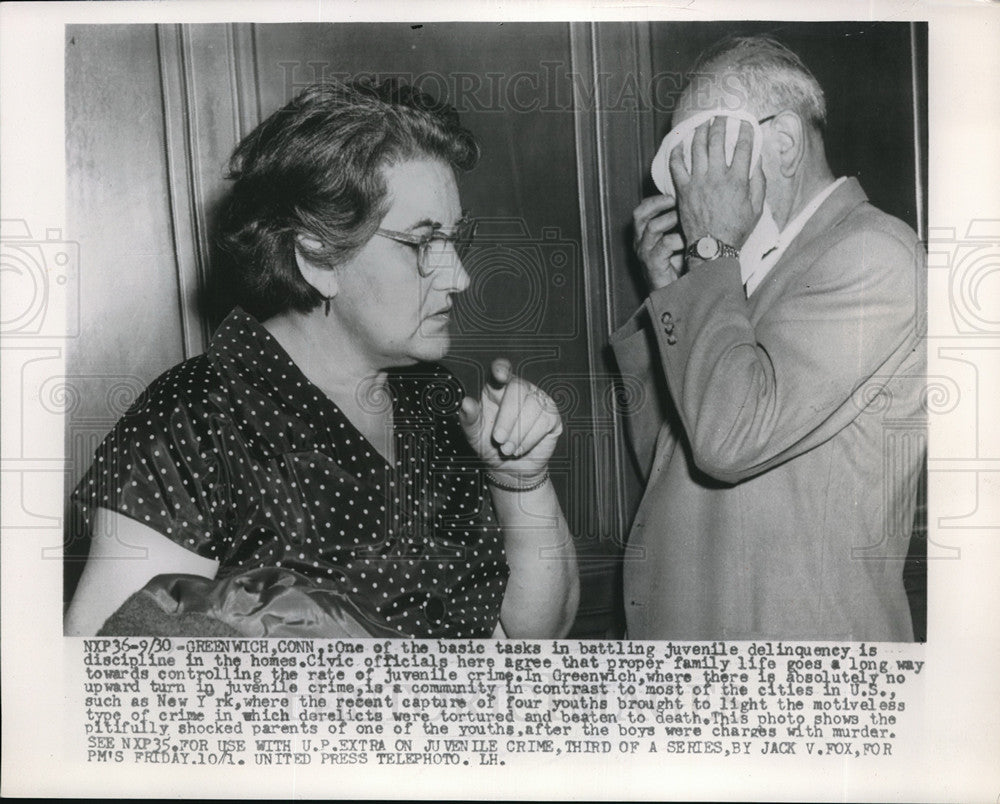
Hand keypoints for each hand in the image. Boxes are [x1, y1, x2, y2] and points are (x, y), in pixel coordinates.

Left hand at [459, 358, 561, 483]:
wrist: (509, 468)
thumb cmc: (490, 445)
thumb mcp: (474, 433)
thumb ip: (469, 417)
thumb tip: (466, 403)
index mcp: (497, 388)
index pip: (502, 369)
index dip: (502, 368)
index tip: (499, 375)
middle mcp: (520, 389)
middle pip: (518, 388)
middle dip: (507, 417)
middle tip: (498, 439)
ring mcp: (538, 401)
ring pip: (532, 406)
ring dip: (518, 433)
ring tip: (508, 449)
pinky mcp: (551, 416)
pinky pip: (544, 422)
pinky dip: (530, 439)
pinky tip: (520, 448)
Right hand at [633, 194, 685, 289]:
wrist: (676, 293)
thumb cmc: (680, 265)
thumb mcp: (679, 238)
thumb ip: (680, 222)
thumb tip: (696, 201)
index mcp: (644, 234)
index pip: (643, 208)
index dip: (657, 199)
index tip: (675, 193)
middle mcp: (640, 242)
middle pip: (640, 214)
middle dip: (659, 204)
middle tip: (677, 200)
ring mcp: (644, 253)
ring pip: (652, 227)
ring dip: (671, 220)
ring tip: (686, 220)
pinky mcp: (652, 264)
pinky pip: (664, 245)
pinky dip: (678, 240)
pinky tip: (688, 241)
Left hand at [669, 117, 764, 249]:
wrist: (713, 247)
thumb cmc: (736, 230)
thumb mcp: (757, 208)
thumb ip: (759, 183)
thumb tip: (757, 161)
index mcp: (738, 180)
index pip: (743, 146)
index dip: (745, 130)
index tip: (745, 122)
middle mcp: (717, 177)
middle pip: (717, 141)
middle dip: (720, 124)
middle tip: (720, 116)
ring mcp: (698, 182)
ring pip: (696, 148)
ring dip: (699, 131)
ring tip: (702, 123)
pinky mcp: (683, 190)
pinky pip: (676, 166)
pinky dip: (677, 152)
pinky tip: (679, 144)